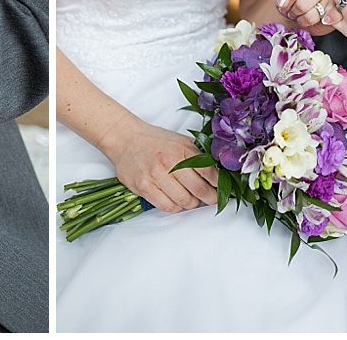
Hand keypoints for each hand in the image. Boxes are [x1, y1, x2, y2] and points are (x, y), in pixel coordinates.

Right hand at [101, 121, 217, 213]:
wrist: (125, 139)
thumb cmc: (154, 142)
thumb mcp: (181, 141)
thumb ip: (199, 155)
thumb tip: (221, 172)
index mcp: (182, 149)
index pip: (210, 172)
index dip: (219, 184)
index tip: (222, 188)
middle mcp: (169, 162)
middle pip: (200, 190)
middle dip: (209, 198)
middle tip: (210, 198)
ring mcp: (155, 175)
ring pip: (185, 201)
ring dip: (191, 203)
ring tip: (190, 198)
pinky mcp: (144, 187)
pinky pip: (167, 206)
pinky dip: (176, 207)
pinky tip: (175, 200)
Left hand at [269, 0, 344, 34]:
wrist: (303, 13)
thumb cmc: (293, 0)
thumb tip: (283, 1)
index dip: (285, 2)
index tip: (285, 3)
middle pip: (302, 3)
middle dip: (293, 12)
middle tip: (293, 11)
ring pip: (313, 15)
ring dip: (302, 19)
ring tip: (302, 15)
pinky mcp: (341, 12)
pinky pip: (325, 22)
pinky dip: (315, 23)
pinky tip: (313, 19)